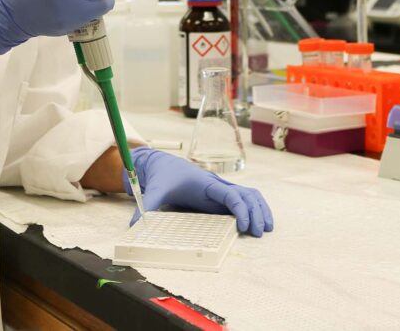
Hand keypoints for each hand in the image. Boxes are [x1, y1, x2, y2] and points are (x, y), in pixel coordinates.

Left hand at [127, 147, 273, 236]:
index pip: (230, 193)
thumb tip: (135, 226)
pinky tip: (258, 222)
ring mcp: (222, 190)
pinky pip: (245, 198)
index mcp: (205, 183)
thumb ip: (147, 207)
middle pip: (247, 194)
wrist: (164, 165)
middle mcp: (218, 185)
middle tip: (257, 233)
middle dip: (255, 212)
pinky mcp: (221, 196)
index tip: (243, 226)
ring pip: (250, 195)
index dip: (240, 208)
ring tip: (264, 229)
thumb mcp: (155, 191)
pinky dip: (255, 208)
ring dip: (260, 210)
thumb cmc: (163, 177)